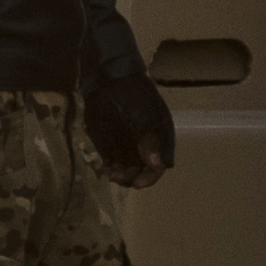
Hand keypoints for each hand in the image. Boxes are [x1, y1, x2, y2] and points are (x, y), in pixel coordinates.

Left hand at [87, 71, 177, 186]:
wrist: (109, 82)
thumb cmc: (134, 96)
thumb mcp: (145, 116)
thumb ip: (149, 141)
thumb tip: (159, 164)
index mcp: (159, 140)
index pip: (159, 165)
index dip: (150, 176)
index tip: (139, 183)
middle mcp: (144, 147)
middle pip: (142, 171)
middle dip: (133, 178)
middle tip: (121, 178)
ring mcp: (127, 147)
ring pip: (127, 170)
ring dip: (121, 176)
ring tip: (112, 174)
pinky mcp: (109, 146)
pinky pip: (112, 164)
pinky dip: (110, 170)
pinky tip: (106, 170)